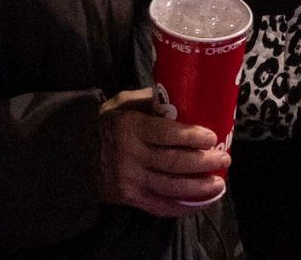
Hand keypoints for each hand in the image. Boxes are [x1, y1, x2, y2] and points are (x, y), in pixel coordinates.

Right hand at [99, 93, 229, 214]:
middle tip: (224, 158)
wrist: (76, 153)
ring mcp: (131, 180)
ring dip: (199, 187)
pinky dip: (183, 206)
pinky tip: (201, 201)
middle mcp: (131, 156)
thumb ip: (150, 100)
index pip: (166, 134)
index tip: (212, 137)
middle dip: (203, 163)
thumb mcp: (124, 103)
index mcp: (130, 127)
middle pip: (173, 163)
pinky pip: (161, 206)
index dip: (191, 137)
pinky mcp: (131, 199)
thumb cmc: (106, 123)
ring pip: (171, 187)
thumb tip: (183, 93)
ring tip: (219, 183)